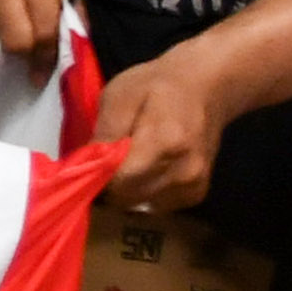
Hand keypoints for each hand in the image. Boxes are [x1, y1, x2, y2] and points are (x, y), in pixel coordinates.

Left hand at [93, 48, 231, 214]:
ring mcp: (194, 186)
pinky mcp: (196, 195)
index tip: (85, 164)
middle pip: (128, 197)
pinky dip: (144, 193)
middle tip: (103, 161)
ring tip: (126, 162)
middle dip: (108, 184)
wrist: (207, 87)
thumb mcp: (119, 96)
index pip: (119, 180)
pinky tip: (145, 169)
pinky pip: (156, 205)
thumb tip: (84, 166)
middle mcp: (184, 171)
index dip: (96, 175)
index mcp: (166, 142)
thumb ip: (104, 133)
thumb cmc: (157, 85)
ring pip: (139, 205)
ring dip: (125, 190)